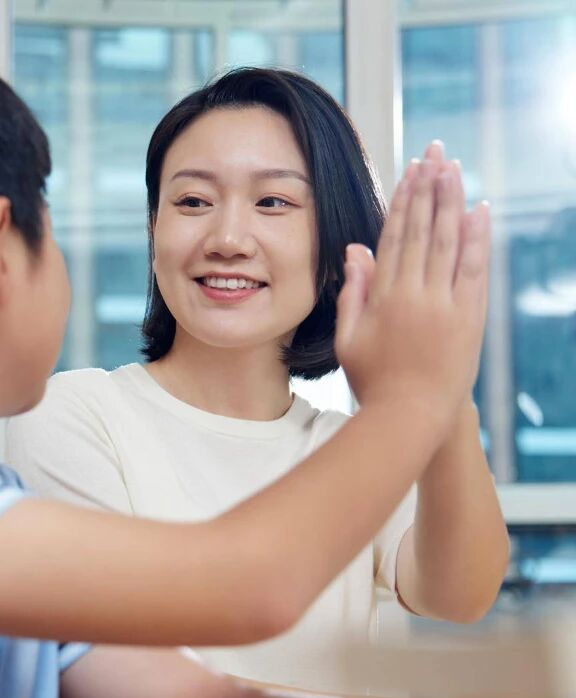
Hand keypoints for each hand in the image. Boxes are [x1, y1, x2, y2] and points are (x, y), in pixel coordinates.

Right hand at [334, 142, 489, 430]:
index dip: (403, 200)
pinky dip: (477, 237)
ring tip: (453, 168)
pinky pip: (475, 268)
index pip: (396, 236)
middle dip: (430, 187)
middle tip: (434, 152)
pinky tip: (478, 210)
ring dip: (452, 201)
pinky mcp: (470, 317)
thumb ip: (353, 292)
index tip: (410, 170)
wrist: (411, 416)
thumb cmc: (373, 380)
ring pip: (450, 241)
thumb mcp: (348, 337)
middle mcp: (417, 294)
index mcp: (385, 297)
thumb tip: (356, 250)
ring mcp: (447, 304)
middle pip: (424, 229)